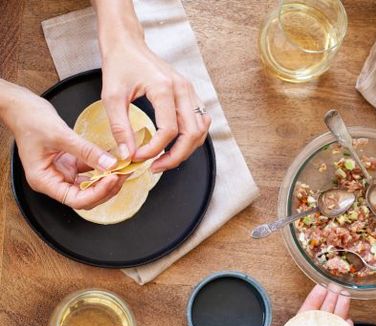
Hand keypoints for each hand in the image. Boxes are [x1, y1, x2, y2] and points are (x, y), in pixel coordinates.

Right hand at [5, 85, 124, 208]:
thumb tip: (110, 164)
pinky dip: (103, 166)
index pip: (76, 200)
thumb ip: (87, 151)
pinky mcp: (70, 163)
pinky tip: (115, 159)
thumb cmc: (30, 119)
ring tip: (123, 167)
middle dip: (107, 187)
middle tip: (123, 173)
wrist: (21, 106)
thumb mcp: (61, 135)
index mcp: (45, 181)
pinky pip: (90, 170)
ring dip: (108, 178)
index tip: (113, 179)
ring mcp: (63, 172)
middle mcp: (54, 180)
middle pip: (86, 196)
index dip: (97, 193)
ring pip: (91, 185)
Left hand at [99, 34, 210, 171]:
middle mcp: (183, 90)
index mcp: (165, 88)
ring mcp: (190, 92)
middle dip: (175, 157)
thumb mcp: (111, 97)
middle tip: (156, 167)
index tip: (136, 157)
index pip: (168, 130)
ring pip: (200, 131)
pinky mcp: (191, 95)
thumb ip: (120, 128)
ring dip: (185, 150)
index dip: (154, 150)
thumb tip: (127, 155)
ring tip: (164, 159)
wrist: (128, 43)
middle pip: (192, 134)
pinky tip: (174, 145)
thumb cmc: (119, 64)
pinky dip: (190, 138)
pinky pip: (199, 122)